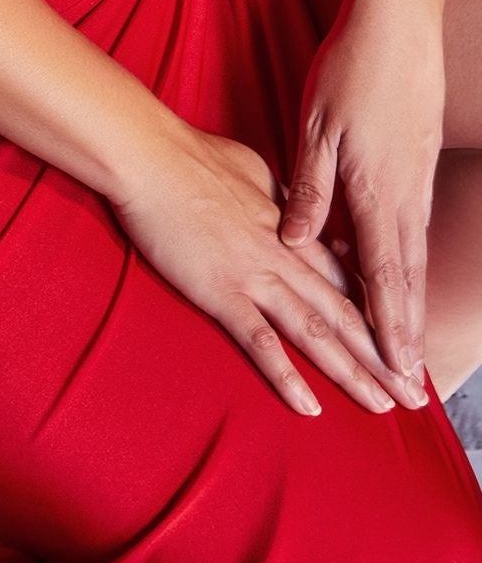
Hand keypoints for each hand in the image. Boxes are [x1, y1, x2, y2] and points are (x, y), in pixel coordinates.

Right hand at [110, 123, 431, 416]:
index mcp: (290, 227)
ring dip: (352, 371)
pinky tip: (309, 406)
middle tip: (412, 391)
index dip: (376, 312)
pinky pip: (261, 341)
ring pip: (315, 330)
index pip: (346, 276)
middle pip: (344, 311)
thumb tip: (288, 207)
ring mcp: (254, 274)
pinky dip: (287, 375)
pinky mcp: (221, 292)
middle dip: (381, 354)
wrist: (150, 156)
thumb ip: (276, 198)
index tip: (398, 340)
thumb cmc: (191, 156)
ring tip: (382, 405)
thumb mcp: (251, 170)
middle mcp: (283, 255)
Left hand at [277, 0, 444, 386]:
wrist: (401, 19)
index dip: (385, 328)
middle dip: (405, 335)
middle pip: (404, 278)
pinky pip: (411, 224)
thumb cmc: (352, 68)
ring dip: (409, 303)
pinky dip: (406, 260)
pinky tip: (397, 273)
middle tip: (411, 385)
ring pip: (411, 253)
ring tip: (409, 347)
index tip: (392, 372)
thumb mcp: (317, 127)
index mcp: (374, 191)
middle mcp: (404, 194)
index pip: (381, 276)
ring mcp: (416, 177)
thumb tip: (298, 244)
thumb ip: (310, 189)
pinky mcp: (419, 159)